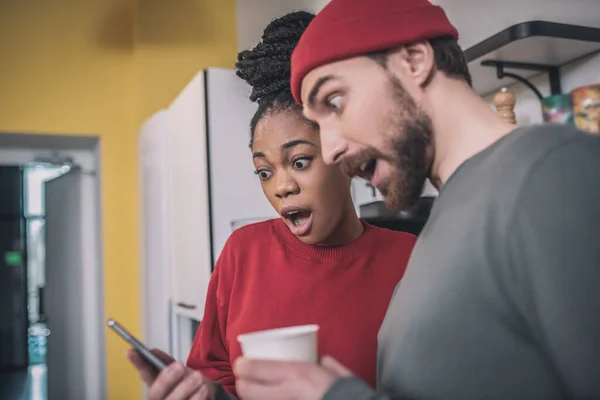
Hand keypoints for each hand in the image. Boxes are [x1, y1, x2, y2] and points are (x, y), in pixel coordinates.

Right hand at [127, 348, 215, 399]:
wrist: (208, 397)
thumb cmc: (190, 386)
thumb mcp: (180, 373)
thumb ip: (167, 364)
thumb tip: (153, 352)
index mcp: (158, 389)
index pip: (145, 376)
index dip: (138, 364)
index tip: (132, 351)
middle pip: (155, 394)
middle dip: (166, 379)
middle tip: (179, 366)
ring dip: (185, 388)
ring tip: (198, 377)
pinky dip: (197, 398)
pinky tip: (203, 390)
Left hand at [234, 355, 352, 399]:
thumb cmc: (349, 394)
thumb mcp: (337, 373)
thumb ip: (326, 364)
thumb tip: (322, 361)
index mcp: (296, 373)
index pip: (252, 368)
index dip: (241, 366)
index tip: (241, 364)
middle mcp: (286, 393)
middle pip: (246, 390)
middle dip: (242, 386)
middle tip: (245, 381)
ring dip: (253, 399)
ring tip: (257, 394)